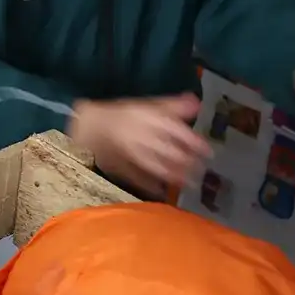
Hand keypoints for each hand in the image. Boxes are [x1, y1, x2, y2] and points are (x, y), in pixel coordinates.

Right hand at [67, 94, 209, 195]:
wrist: (87, 128)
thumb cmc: (122, 115)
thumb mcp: (148, 105)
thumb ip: (172, 106)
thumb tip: (197, 103)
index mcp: (146, 117)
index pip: (173, 129)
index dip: (192, 141)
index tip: (208, 150)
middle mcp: (139, 135)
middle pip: (167, 150)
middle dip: (187, 161)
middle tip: (202, 169)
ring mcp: (129, 153)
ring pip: (154, 166)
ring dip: (173, 175)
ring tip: (189, 182)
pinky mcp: (120, 167)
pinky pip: (137, 178)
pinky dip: (150, 186)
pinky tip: (163, 191)